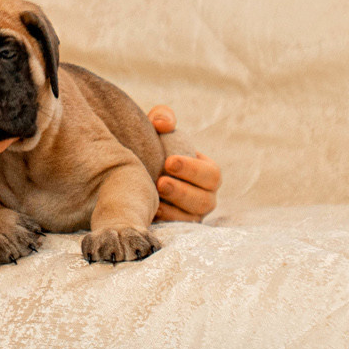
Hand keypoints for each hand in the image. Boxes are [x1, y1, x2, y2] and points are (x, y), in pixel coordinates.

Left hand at [148, 105, 220, 221]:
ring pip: (192, 218)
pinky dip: (164, 220)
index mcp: (207, 173)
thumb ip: (163, 118)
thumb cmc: (155, 146)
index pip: (212, 174)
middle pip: (205, 200)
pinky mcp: (177, 228)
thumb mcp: (159, 127)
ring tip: (154, 195)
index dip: (193, 169)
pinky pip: (176, 230)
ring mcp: (192, 215)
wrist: (137, 169)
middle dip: (183, 191)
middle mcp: (205, 197)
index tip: (169, 161)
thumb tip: (162, 124)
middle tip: (161, 181)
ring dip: (174, 208)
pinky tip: (150, 209)